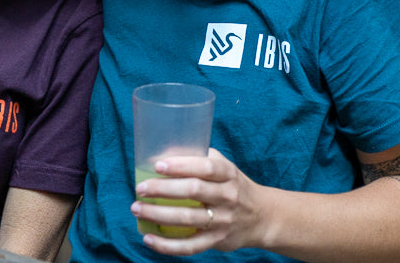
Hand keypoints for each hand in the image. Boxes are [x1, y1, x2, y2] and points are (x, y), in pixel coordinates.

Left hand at [131, 148, 265, 256]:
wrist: (262, 216)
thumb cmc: (234, 186)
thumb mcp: (225, 167)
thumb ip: (200, 159)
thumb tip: (163, 152)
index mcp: (228, 174)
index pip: (205, 167)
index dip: (181, 166)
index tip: (158, 165)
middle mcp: (228, 196)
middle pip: (193, 191)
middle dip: (163, 189)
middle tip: (140, 189)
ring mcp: (223, 221)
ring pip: (187, 218)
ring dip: (158, 214)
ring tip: (137, 209)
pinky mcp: (217, 241)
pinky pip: (190, 246)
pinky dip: (167, 245)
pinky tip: (148, 238)